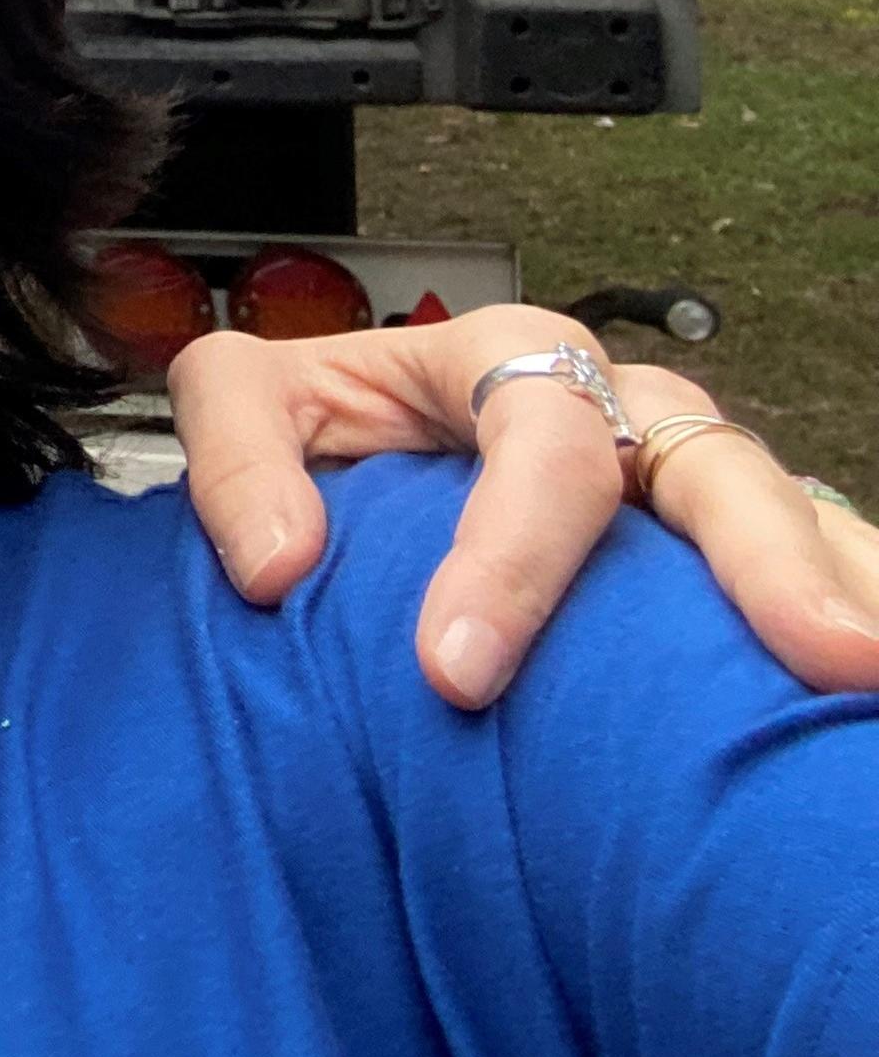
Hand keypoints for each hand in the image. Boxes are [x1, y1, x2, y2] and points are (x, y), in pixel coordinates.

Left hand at [167, 304, 878, 708]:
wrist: (342, 456)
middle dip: (772, 561)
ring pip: (786, 513)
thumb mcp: (243, 404)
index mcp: (507, 361)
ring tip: (866, 679)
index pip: (541, 443)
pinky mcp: (707, 549)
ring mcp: (679, 477)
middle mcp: (621, 409)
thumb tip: (280, 564)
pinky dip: (842, 602)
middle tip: (821, 657)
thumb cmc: (315, 430)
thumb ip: (240, 461)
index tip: (456, 672)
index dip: (510, 554)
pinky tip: (848, 694)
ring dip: (837, 586)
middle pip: (716, 467)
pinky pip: (806, 561)